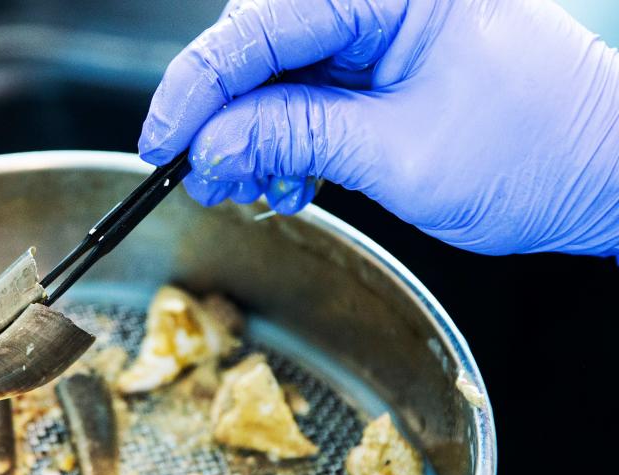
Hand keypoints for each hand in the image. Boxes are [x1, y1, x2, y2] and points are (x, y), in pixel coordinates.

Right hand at [139, 0, 618, 255]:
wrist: (600, 179)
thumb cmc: (535, 156)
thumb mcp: (397, 153)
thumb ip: (293, 138)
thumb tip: (211, 144)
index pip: (262, 25)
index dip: (197, 86)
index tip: (161, 141)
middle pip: (260, 41)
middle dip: (221, 113)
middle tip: (203, 174)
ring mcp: (380, 30)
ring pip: (275, 72)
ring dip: (250, 134)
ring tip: (251, 187)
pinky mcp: (379, 64)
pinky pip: (305, 92)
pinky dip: (283, 140)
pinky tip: (286, 179)